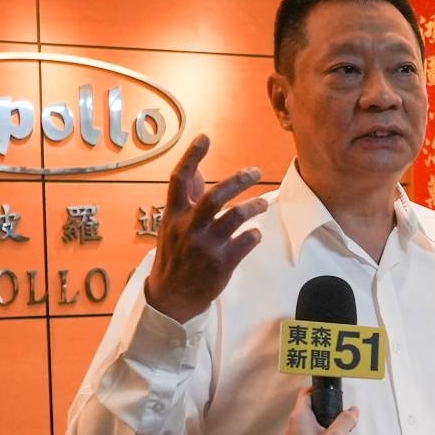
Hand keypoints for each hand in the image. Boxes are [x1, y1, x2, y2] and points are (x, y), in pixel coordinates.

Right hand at [145, 134, 266, 322]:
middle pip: (214, 196)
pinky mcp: (221, 264)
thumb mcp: (171, 226)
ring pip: (234, 217)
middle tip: (254, 172)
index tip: (205, 137)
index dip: (192, 156)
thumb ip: (186, 199)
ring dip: (253, 206)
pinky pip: (245, 242)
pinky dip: (253, 235)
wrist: (171, 297)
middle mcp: (188, 228)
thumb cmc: (174, 257)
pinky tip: (255, 234)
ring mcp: (205, 246)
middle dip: (237, 180)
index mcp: (174, 216)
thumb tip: (195, 170)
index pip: (180, 180)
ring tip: (263, 204)